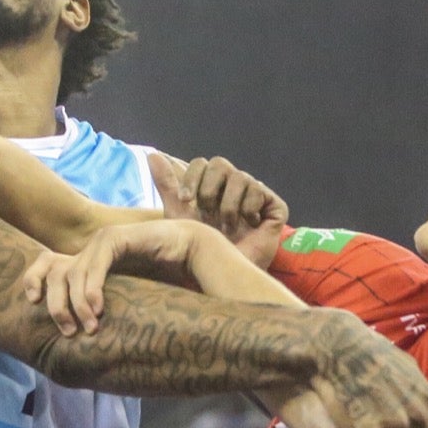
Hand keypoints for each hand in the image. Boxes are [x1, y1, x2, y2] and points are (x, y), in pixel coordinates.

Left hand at [23, 222, 203, 335]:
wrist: (190, 255)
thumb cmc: (161, 283)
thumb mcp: (123, 301)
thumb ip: (103, 311)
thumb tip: (83, 341)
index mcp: (86, 263)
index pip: (46, 265)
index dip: (33, 280)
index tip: (31, 303)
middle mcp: (89, 251)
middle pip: (53, 272)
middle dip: (55, 304)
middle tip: (68, 331)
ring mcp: (102, 243)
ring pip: (71, 272)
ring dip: (75, 304)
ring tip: (90, 327)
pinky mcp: (117, 238)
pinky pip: (95, 264)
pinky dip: (92, 288)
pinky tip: (98, 309)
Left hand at [152, 154, 287, 269]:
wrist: (229, 273)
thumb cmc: (204, 247)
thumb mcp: (180, 215)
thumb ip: (168, 185)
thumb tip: (153, 155)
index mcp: (212, 184)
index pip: (201, 163)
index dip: (191, 178)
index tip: (185, 200)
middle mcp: (234, 184)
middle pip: (220, 163)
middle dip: (209, 189)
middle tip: (207, 212)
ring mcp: (255, 193)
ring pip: (239, 177)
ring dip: (228, 204)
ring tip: (227, 226)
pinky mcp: (274, 205)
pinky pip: (260, 190)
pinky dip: (249, 208)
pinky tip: (249, 224)